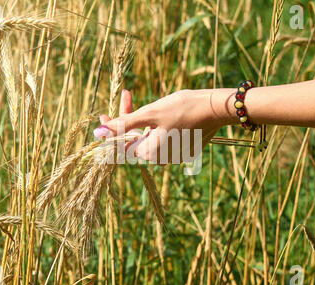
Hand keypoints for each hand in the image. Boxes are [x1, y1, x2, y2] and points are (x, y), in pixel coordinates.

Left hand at [94, 88, 236, 162]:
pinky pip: (162, 138)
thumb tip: (97, 133)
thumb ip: (123, 124)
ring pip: (148, 137)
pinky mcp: (182, 149)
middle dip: (128, 118)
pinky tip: (164, 110)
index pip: (120, 145)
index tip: (103, 114)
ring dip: (143, 119)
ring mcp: (172, 156)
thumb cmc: (183, 108)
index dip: (109, 129)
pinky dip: (157, 124)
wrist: (217, 108)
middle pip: (134, 139)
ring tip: (151, 101)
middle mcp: (160, 159)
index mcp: (149, 154)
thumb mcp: (150, 113)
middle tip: (127, 95)